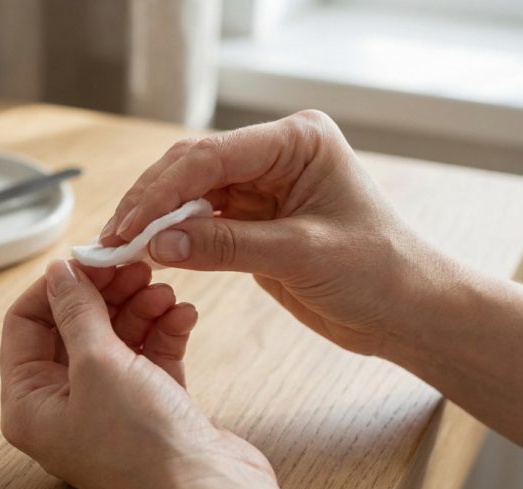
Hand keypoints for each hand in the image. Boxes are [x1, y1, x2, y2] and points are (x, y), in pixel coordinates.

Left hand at [0, 260, 359, 488]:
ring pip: (116, 337)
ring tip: (163, 289)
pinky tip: (183, 314)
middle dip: (105, 292)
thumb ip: (76, 311)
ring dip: (139, 306)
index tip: (89, 257)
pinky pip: (149, 354)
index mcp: (30, 404)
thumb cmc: (143, 447)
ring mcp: (109, 407)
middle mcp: (64, 406)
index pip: (25, 324)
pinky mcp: (151, 407)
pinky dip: (164, 330)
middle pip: (74, 327)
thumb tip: (59, 272)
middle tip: (133, 265)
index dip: (56, 287)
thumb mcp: (98, 364)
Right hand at [99, 110, 434, 356]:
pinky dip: (174, 238)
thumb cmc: (379, 272)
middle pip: (193, 168)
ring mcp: (263, 187)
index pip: (213, 155)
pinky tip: (149, 253)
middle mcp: (276, 156)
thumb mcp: (301, 255)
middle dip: (151, 202)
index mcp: (297, 142)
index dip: (164, 189)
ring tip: (121, 248)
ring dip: (156, 220)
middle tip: (114, 238)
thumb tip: (157, 242)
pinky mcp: (253, 220)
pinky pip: (201, 222)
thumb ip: (227, 246)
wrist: (409, 312)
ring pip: (190, 194)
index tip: (129, 223)